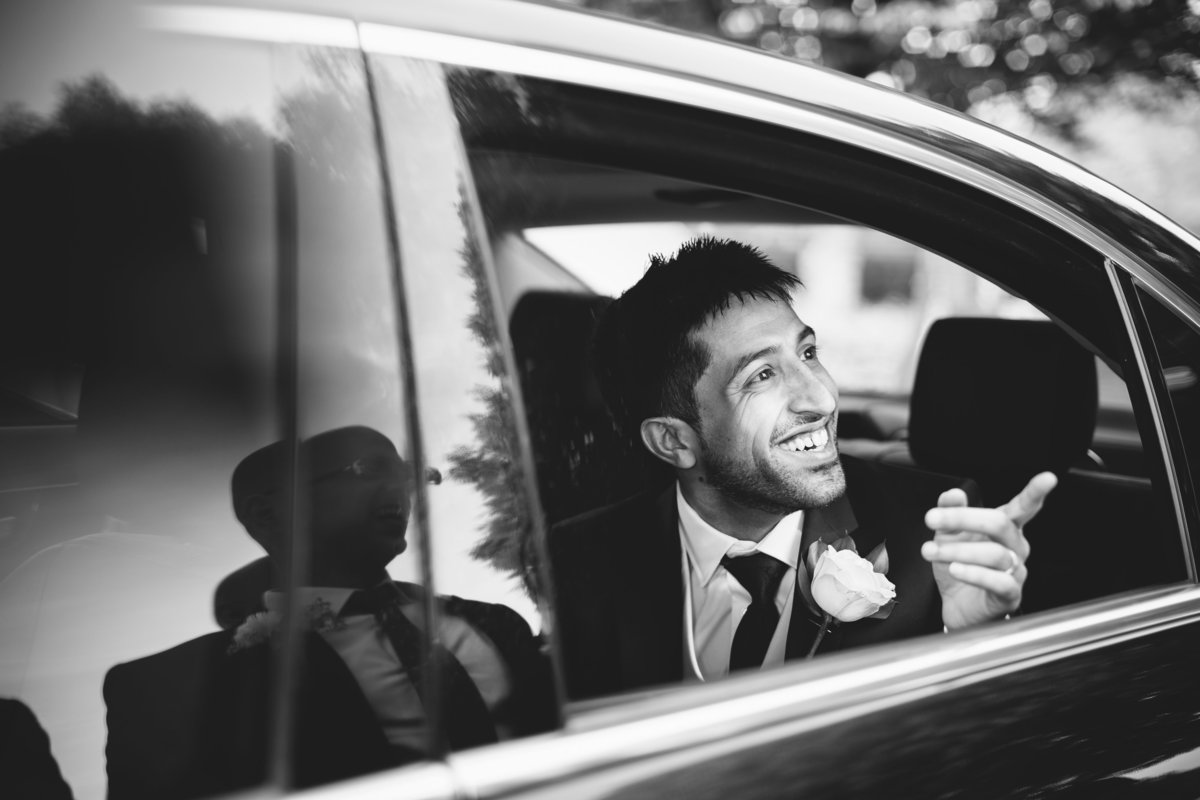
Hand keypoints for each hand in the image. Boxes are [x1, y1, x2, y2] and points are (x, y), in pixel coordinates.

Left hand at [920, 472, 1056, 629]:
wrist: (957, 606)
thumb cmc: (959, 566)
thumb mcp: (948, 535)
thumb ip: (950, 512)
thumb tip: (954, 494)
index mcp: (1005, 528)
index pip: (1023, 507)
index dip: (1035, 492)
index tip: (1048, 478)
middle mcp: (1015, 547)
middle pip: (999, 524)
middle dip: (963, 518)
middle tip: (931, 518)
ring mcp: (1016, 571)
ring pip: (994, 554)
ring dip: (957, 550)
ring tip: (930, 550)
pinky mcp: (1010, 594)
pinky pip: (999, 582)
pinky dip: (974, 574)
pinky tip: (956, 569)